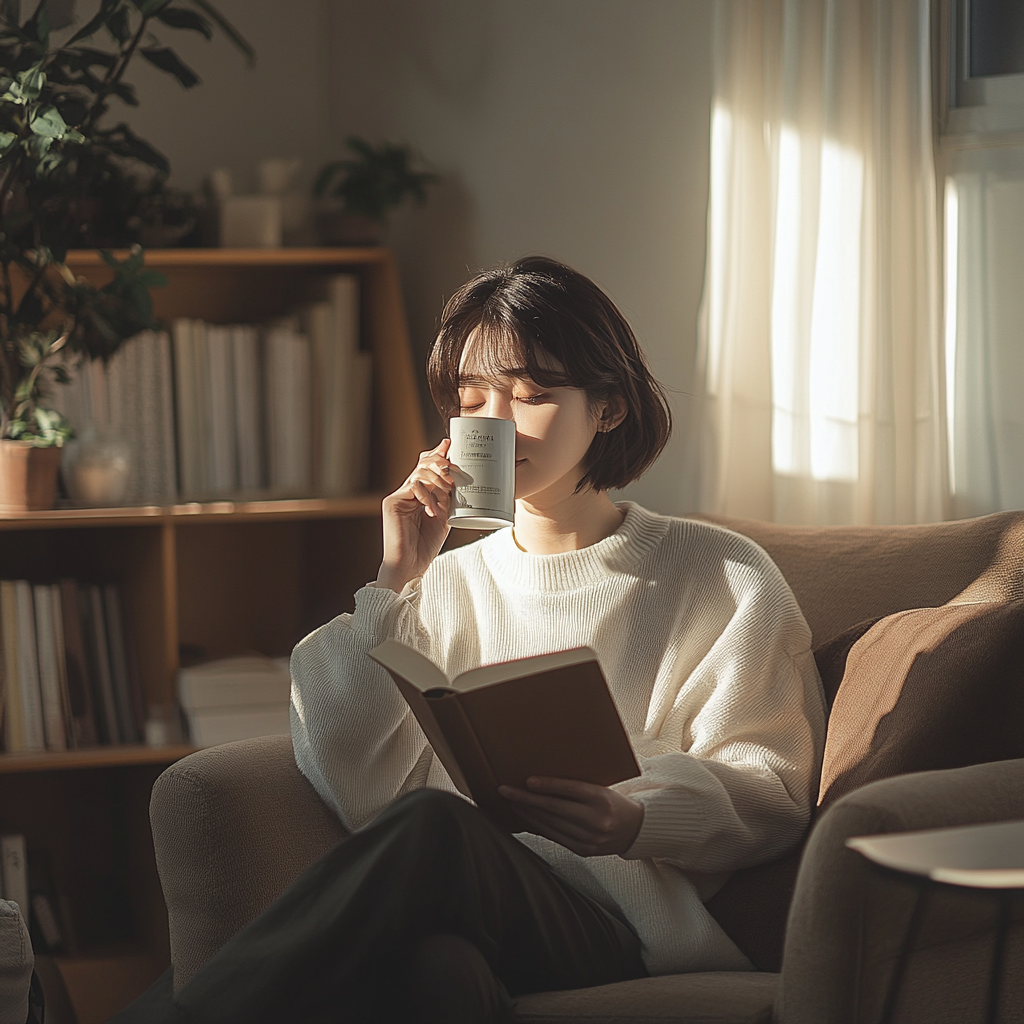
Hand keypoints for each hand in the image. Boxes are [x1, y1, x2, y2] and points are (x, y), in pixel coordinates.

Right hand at [377, 439, 454, 591]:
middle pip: (423, 464)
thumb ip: (449, 499)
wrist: (410, 565)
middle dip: (441, 463)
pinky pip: (412, 487)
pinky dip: (426, 495)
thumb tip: (459, 479)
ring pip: (420, 473)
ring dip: (438, 481)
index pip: (427, 466)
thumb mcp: (444, 517)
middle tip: (454, 472)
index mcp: (420, 494)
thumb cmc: (426, 545)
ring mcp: (399, 496)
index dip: (437, 453)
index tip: (450, 444)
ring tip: (447, 494)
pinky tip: (432, 509)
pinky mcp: (392, 502)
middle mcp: (408, 492)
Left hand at [498, 777, 643, 856]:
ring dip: (528, 813)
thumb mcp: (601, 789)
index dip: (548, 785)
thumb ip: (577, 788)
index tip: (527, 781)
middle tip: (506, 790)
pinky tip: (525, 818)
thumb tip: (542, 781)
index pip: (571, 790)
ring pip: (551, 824)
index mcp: (602, 799)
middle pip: (555, 809)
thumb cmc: (614, 802)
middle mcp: (596, 820)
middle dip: (526, 800)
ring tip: (511, 802)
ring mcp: (589, 838)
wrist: (635, 830)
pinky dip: (537, 827)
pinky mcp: (583, 850)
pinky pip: (554, 837)